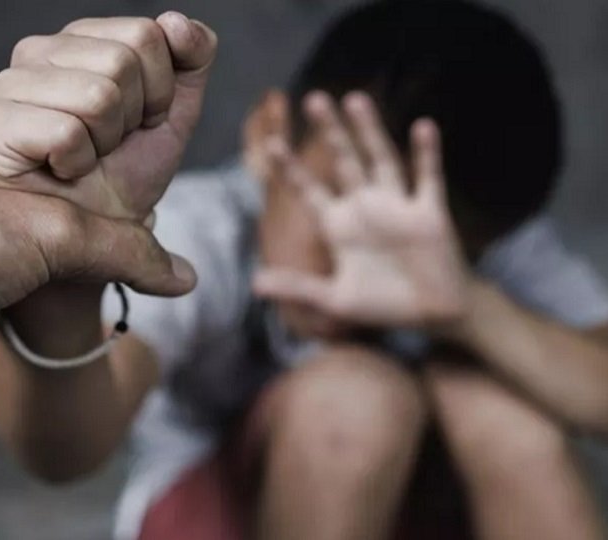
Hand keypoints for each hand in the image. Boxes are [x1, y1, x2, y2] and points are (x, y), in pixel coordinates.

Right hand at [0, 12, 217, 220]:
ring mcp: (8, 84)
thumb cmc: (127, 169)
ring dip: (105, 142)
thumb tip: (177, 22)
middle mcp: (38, 51)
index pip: (146, 35)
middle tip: (109, 143)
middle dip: (132, 117)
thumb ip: (191, 59)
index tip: (139, 120)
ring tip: (85, 156)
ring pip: (97, 97)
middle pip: (122, 62)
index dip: (160, 90)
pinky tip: (60, 169)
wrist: (97, 230)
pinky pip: (66, 134)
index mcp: (81, 39)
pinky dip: (78, 163)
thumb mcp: (176, 112)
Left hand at [0, 147, 195, 386]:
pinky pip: (58, 296)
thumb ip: (126, 250)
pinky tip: (103, 300)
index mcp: (15, 167)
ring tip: (146, 273)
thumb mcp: (57, 228)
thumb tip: (185, 278)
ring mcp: (4, 252)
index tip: (158, 188)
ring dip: (101, 269)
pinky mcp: (1, 299)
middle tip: (160, 226)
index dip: (123, 171)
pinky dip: (82, 301)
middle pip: (85, 212)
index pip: (87, 161)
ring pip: (72, 257)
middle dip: (121, 225)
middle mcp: (9, 206)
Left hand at [253, 93, 469, 326]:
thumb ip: (298, 288)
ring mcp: (396, 206)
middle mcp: (365, 208)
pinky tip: (423, 126)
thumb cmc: (383, 304)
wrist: (432, 314)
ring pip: (381, 160)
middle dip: (330, 133)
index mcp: (339, 226)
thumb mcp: (335, 299)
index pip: (309, 191)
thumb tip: (254, 284)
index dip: (291, 169)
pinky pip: (428, 179)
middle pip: (343, 162)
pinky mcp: (428, 213)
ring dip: (369, 132)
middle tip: (314, 99)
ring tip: (355, 100)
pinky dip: (426, 155)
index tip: (272, 144)